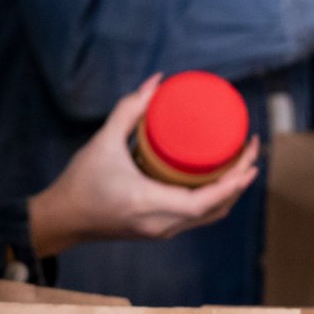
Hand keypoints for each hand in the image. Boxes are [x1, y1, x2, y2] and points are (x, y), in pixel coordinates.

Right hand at [25, 77, 260, 258]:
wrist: (62, 220)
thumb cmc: (80, 182)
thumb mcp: (103, 142)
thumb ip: (129, 110)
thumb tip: (156, 83)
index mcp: (150, 203)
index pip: (206, 199)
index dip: (234, 181)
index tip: (250, 157)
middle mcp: (162, 224)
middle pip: (217, 209)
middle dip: (240, 181)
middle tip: (251, 151)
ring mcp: (161, 231)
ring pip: (210, 217)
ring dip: (230, 193)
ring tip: (241, 164)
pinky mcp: (158, 230)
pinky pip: (197, 218)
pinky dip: (214, 200)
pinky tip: (218, 180)